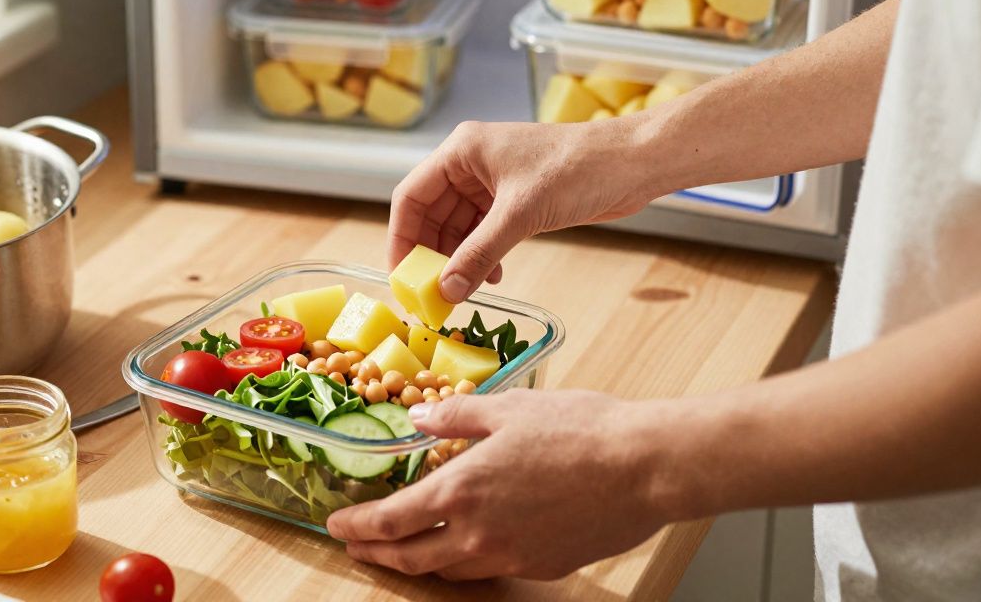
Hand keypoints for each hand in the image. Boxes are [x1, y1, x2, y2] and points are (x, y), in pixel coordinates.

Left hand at [326, 389, 677, 580]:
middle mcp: (479, 534)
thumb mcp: (508, 408)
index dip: (358, 528)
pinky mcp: (544, 566)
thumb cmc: (579, 430)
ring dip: (420, 563)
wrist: (642, 467)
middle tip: (359, 546)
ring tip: (407, 549)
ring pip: (451, 572)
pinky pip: (493, 570)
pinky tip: (472, 545)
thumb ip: (455, 416)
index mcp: (461, 491)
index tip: (338, 527)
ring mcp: (512, 557)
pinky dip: (469, 561)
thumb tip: (420, 416)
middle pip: (412, 559)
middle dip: (378, 555)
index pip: (390, 522)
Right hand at [389, 120, 656, 301]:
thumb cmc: (578, 169)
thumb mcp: (521, 215)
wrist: (632, 164)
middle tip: (431, 295)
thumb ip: (480, 254)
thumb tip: (447, 291)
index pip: (412, 197)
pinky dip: (482, 256)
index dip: (402, 238)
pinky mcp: (516, 200)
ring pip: (458, 227)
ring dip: (459, 260)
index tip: (402, 277)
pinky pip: (484, 232)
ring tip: (462, 291)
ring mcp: (493, 182)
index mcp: (462, 151)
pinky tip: (494, 276)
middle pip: (432, 215)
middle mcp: (471, 164)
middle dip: (431, 255)